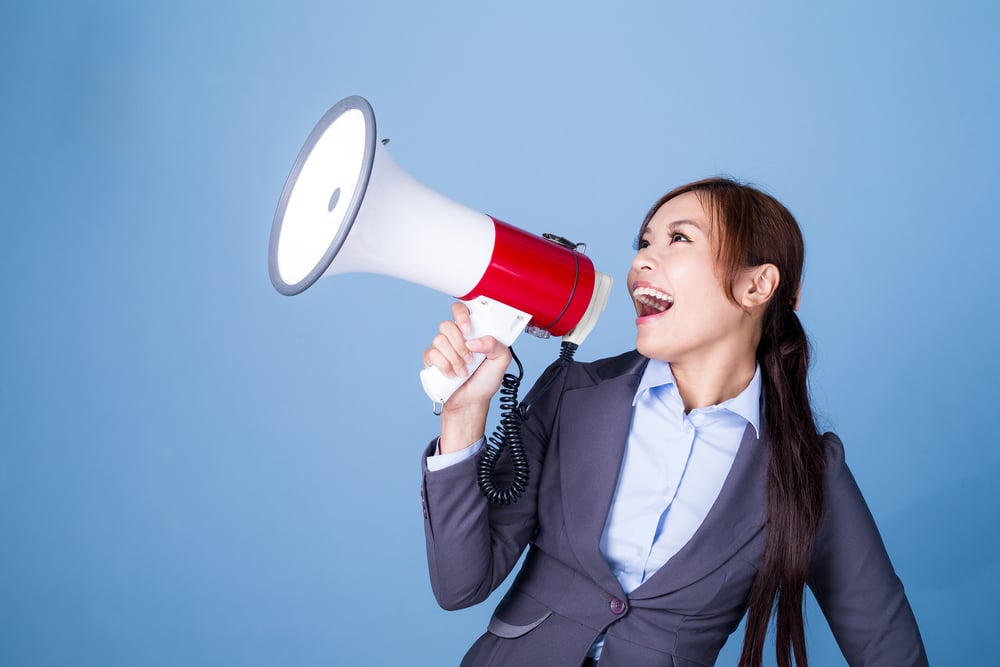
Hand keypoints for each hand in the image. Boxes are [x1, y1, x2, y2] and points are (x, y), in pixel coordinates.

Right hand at [422, 303, 511, 451]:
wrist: (471, 402)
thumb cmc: (485, 380)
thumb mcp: (501, 361)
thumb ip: (496, 345)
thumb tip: (476, 341)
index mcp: (472, 331)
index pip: (461, 310)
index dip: (461, 315)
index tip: (468, 329)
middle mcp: (455, 337)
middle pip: (447, 325)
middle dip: (459, 344)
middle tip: (470, 358)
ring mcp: (442, 348)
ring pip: (439, 340)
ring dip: (453, 358)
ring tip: (463, 371)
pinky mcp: (432, 360)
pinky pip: (431, 354)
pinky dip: (444, 366)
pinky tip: (452, 374)